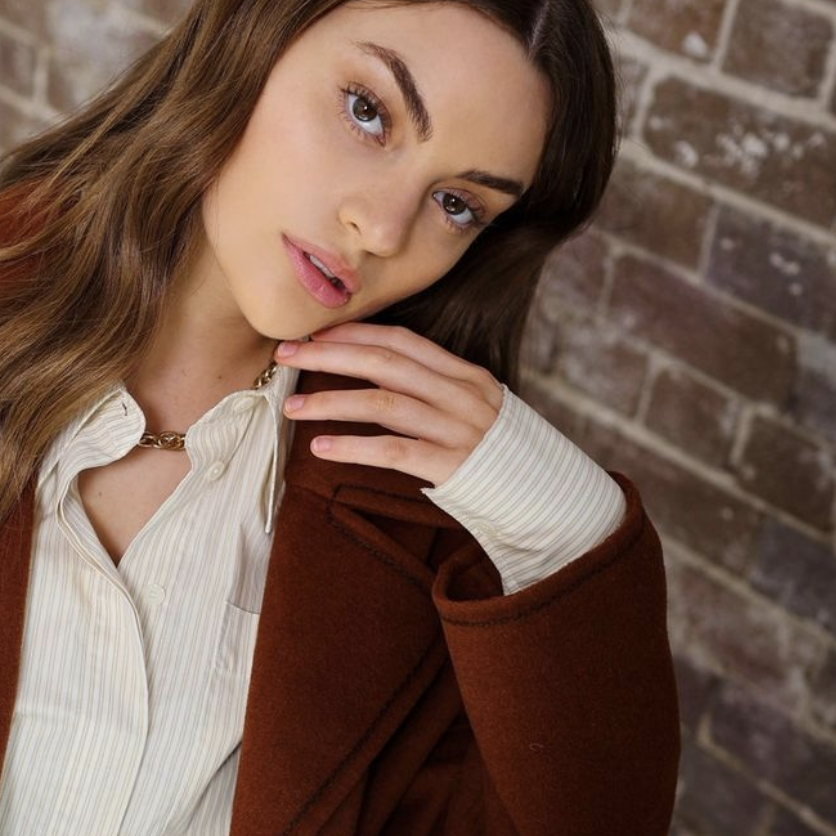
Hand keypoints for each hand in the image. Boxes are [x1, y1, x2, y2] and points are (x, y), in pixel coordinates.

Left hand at [276, 322, 504, 487]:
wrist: (549, 501)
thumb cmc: (500, 459)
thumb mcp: (473, 414)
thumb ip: (435, 395)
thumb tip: (380, 382)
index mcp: (466, 376)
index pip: (403, 341)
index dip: (356, 334)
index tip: (315, 334)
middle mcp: (462, 395)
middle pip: (385, 363)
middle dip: (330, 356)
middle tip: (286, 355)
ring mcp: (459, 429)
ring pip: (384, 404)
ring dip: (332, 402)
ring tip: (293, 408)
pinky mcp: (454, 466)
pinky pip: (394, 451)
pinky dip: (353, 448)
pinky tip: (321, 449)